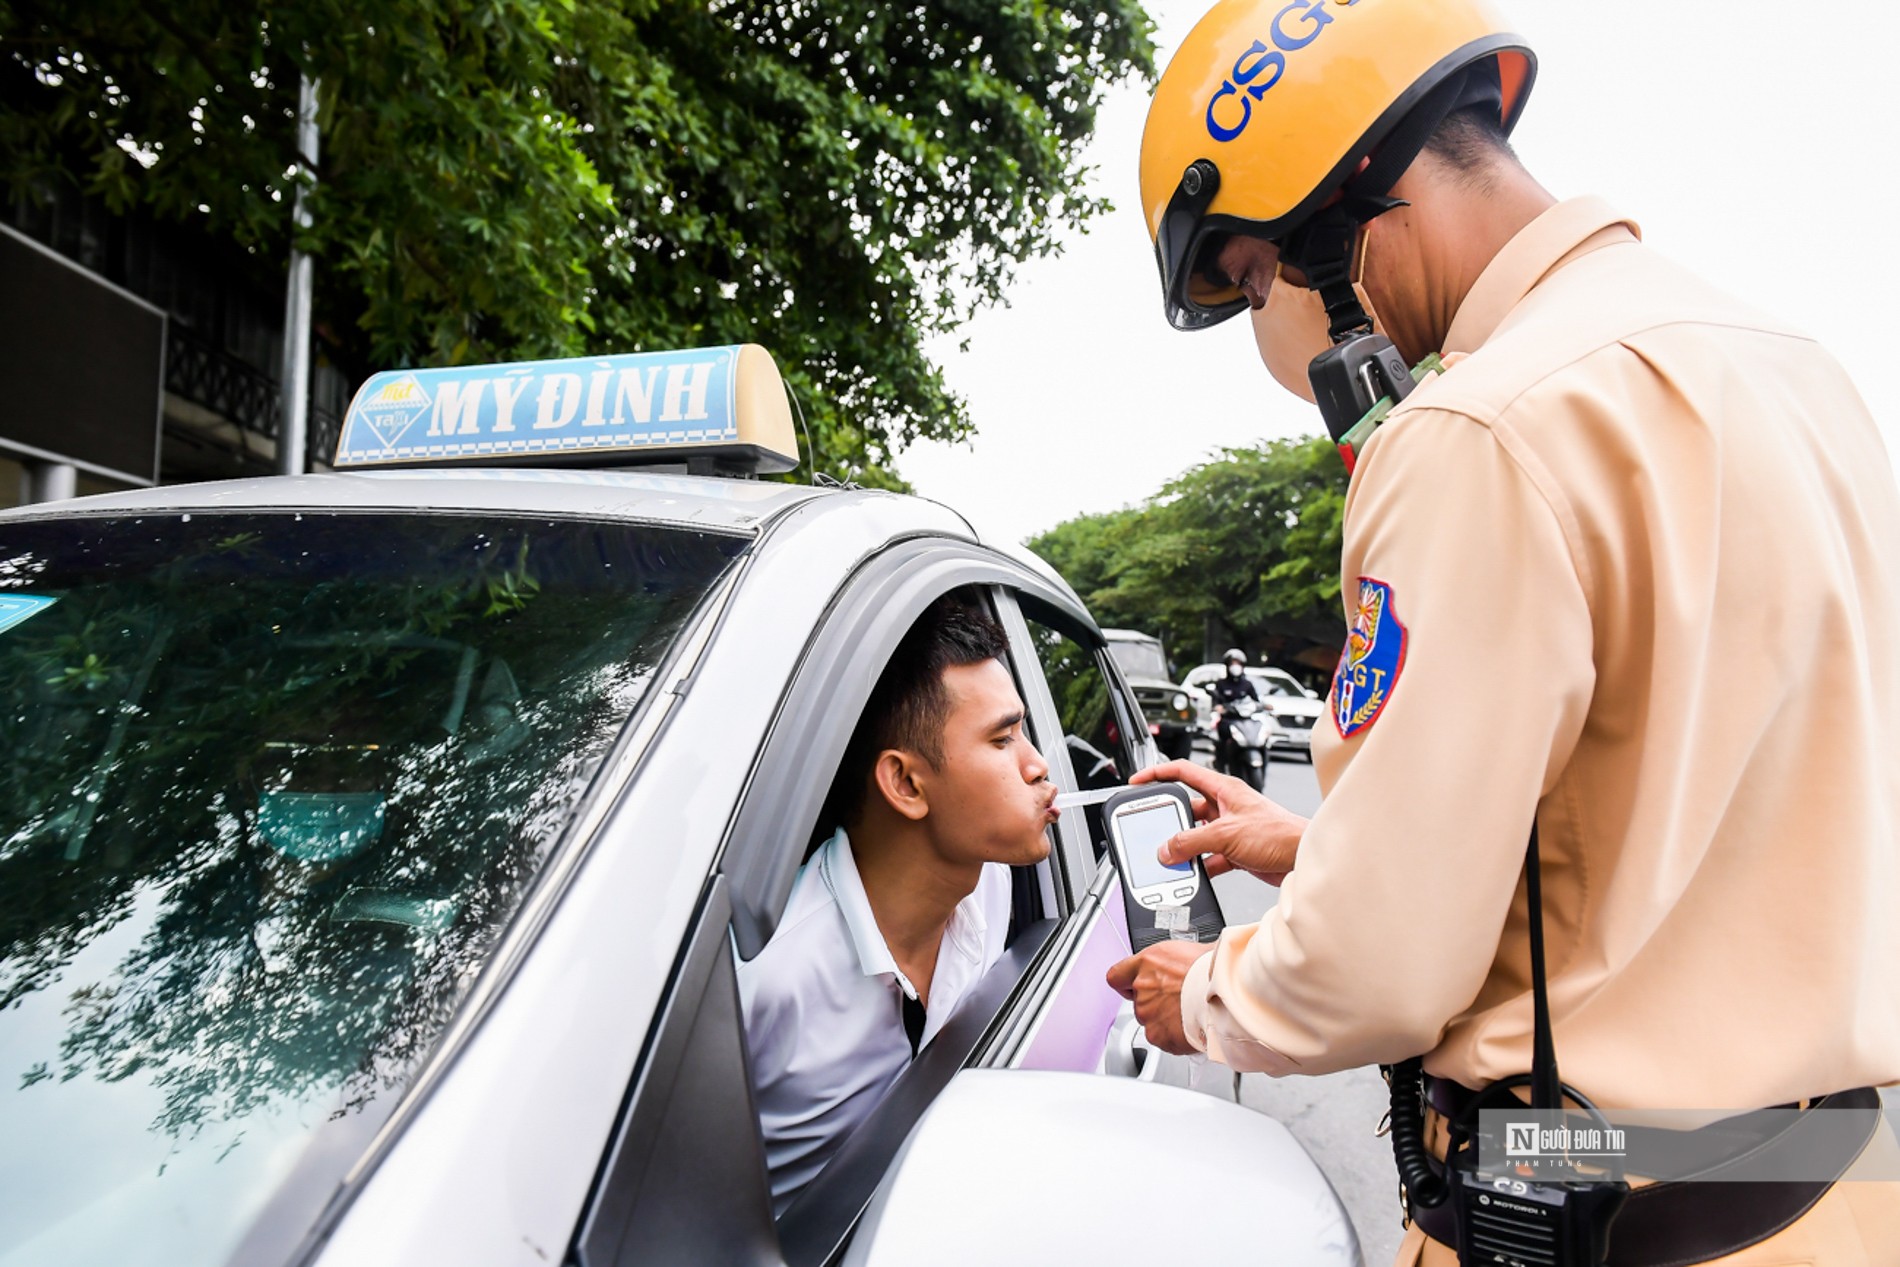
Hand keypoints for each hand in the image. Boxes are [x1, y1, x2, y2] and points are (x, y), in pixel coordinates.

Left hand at [1106, 940, 1206, 1055]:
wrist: (1227, 994)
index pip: (1117, 976)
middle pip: (1137, 1000)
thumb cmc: (1216, 971)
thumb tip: (1197, 955)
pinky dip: (1172, 1037)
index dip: (1125, 984)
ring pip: (1149, 1020)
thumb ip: (1181, 958)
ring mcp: (1147, 1012)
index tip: (1132, 987)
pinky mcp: (1157, 1035)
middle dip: (1154, 1003)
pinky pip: (1160, 1038)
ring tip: (1188, 1015)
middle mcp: (1142, 987)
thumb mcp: (1197, 949)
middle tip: (1176, 1002)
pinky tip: (1189, 1028)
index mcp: (1148, 962)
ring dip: (1163, 1020)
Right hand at [1132, 760, 1305, 884]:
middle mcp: (1226, 806)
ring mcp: (1231, 828)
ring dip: (1186, 848)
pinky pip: (1209, 856)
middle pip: (1187, 808)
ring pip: (1196, 835)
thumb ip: (1192, 842)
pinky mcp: (1236, 850)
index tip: (1138, 782)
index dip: (1158, 774)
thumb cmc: (1280, 834)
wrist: (1303, 859)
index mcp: (1223, 789)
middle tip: (1155, 832)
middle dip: (1171, 822)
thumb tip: (1167, 849)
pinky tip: (1194, 873)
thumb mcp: (1227, 834)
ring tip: (1173, 858)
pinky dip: (1200, 866)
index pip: (1183, 772)